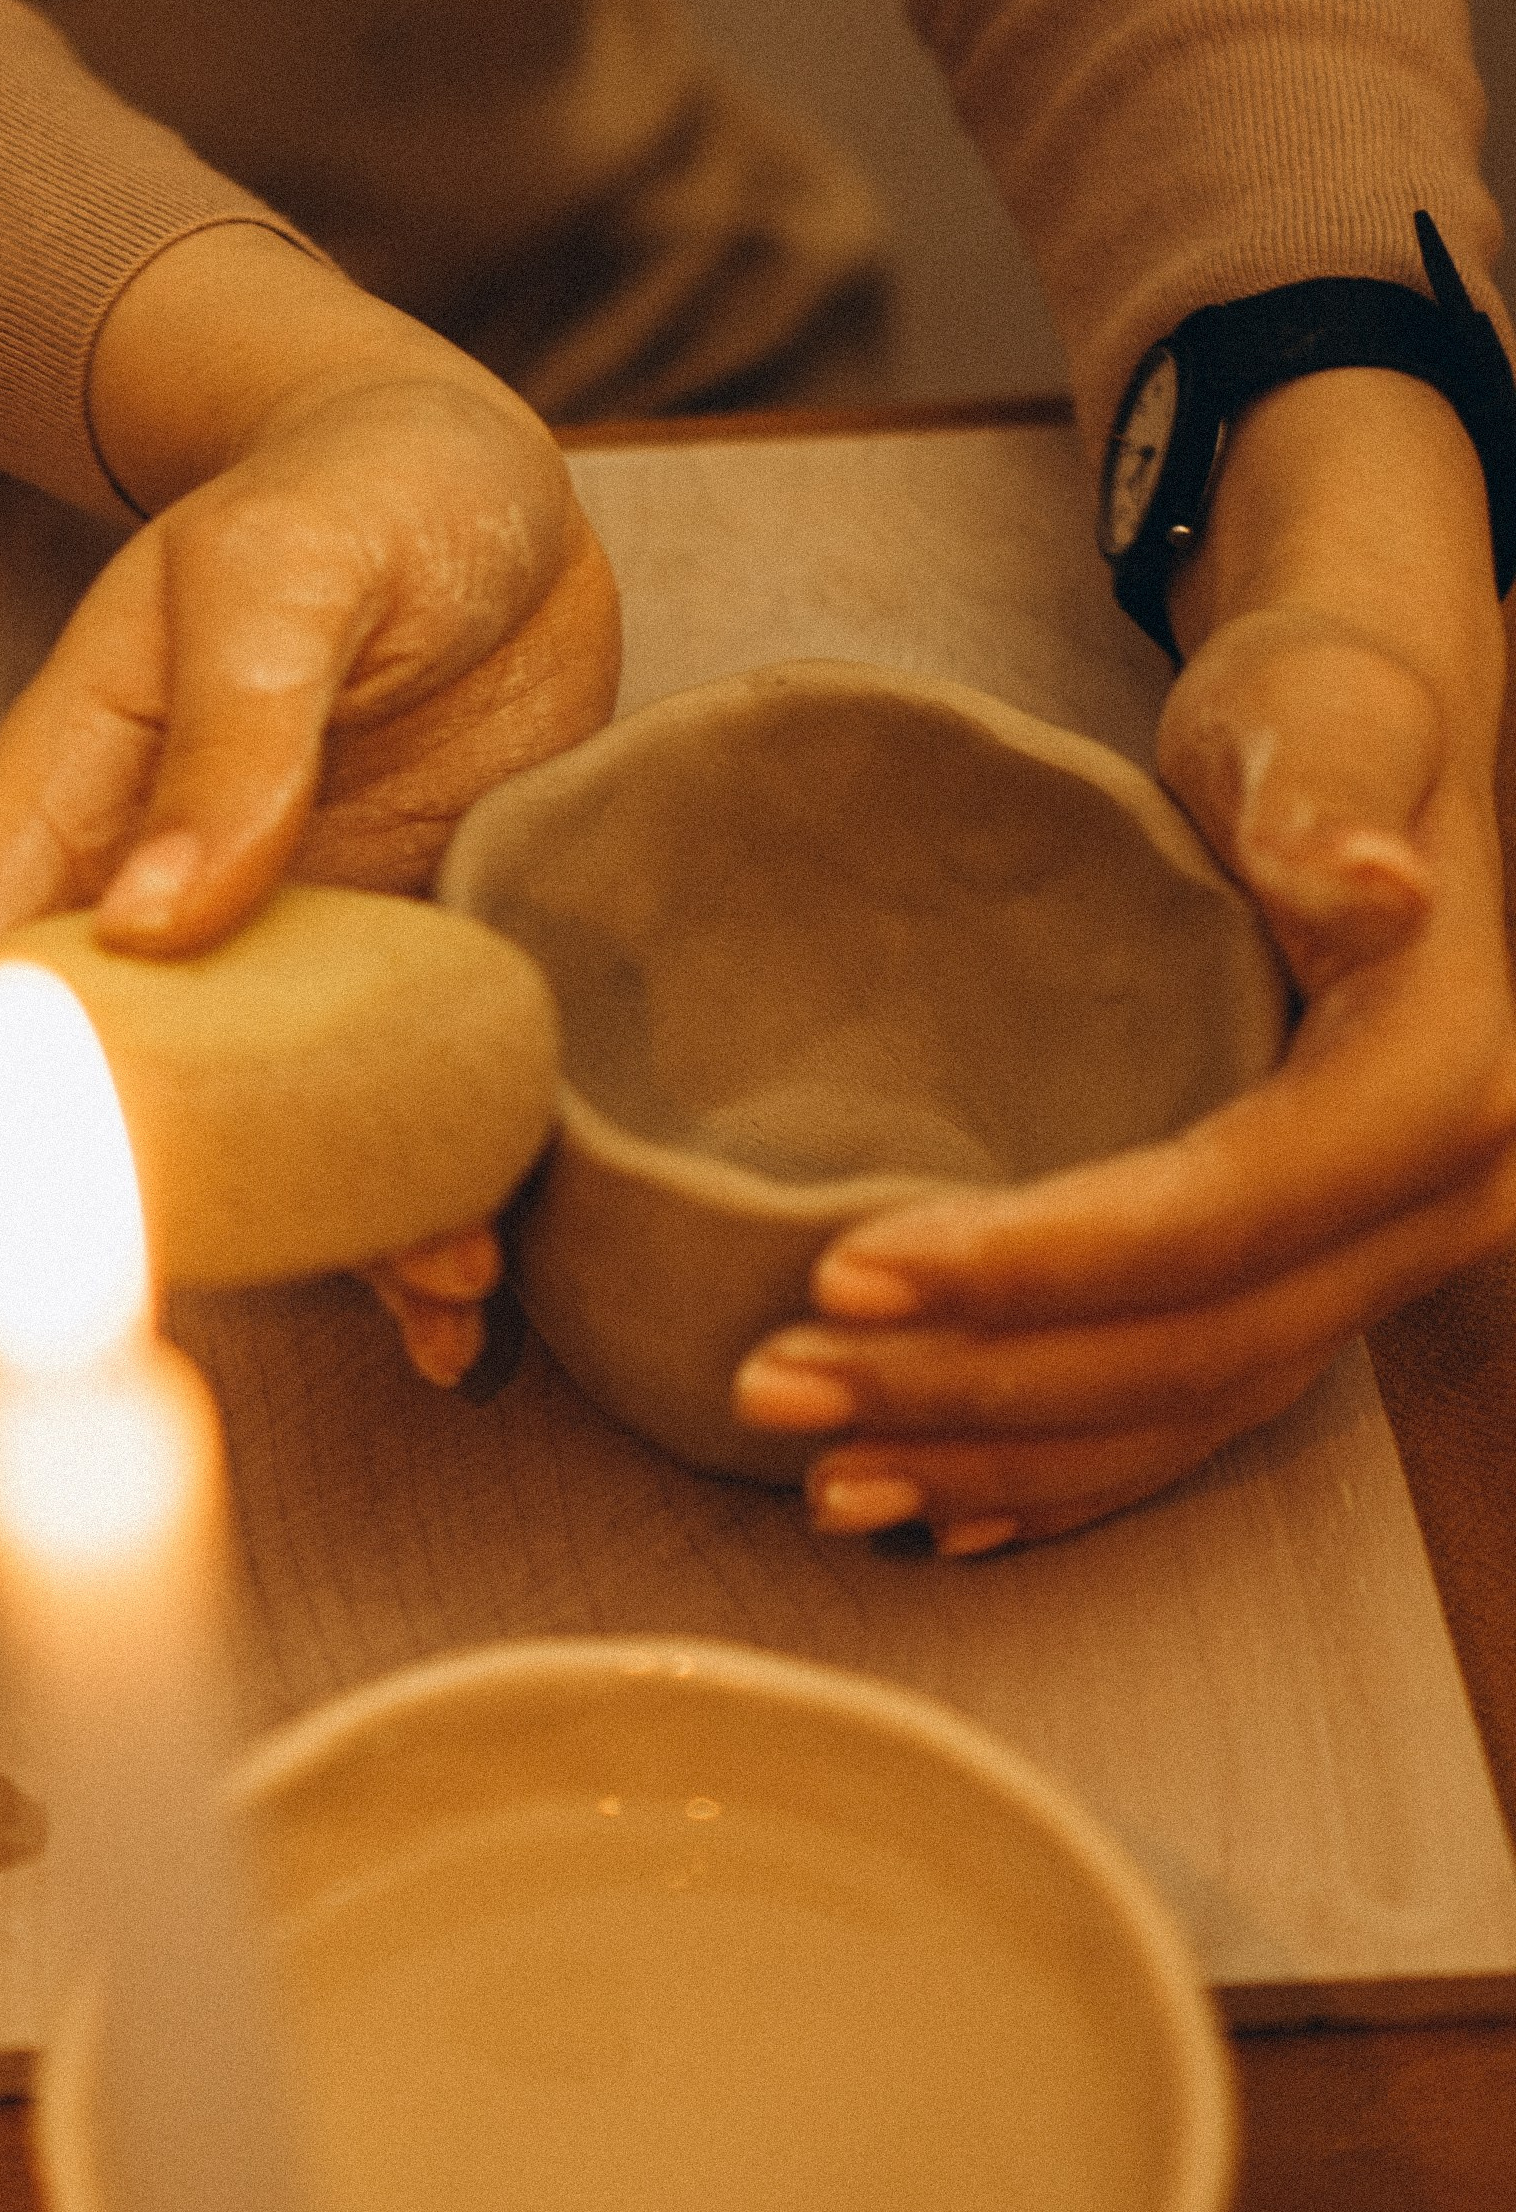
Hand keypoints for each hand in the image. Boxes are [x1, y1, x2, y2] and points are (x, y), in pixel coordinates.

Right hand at [0, 234, 619, 1290]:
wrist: (491, 491)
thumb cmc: (351, 496)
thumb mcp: (280, 579)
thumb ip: (235, 740)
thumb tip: (158, 920)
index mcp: (69, 803)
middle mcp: (158, 906)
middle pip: (92, 1104)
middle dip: (116, 1238)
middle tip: (167, 1352)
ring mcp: (282, 954)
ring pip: (255, 1138)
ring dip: (314, 1241)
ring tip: (422, 1297)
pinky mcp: (398, 972)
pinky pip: (384, 1115)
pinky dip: (419, 1204)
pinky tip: (472, 1283)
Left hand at [731, 370, 1515, 1551]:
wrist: (1363, 749)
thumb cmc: (1319, 709)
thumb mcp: (1322, 710)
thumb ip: (1331, 787)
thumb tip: (1376, 884)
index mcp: (1436, 1085)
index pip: (1218, 1215)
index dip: (1034, 1265)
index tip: (843, 1268)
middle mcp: (1428, 1206)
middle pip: (1189, 1350)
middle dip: (975, 1390)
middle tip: (774, 1385)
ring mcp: (1372, 1261)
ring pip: (1182, 1410)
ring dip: (996, 1457)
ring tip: (819, 1474)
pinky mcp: (1308, 1277)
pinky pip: (1187, 1411)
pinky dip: (1060, 1471)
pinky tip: (936, 1502)